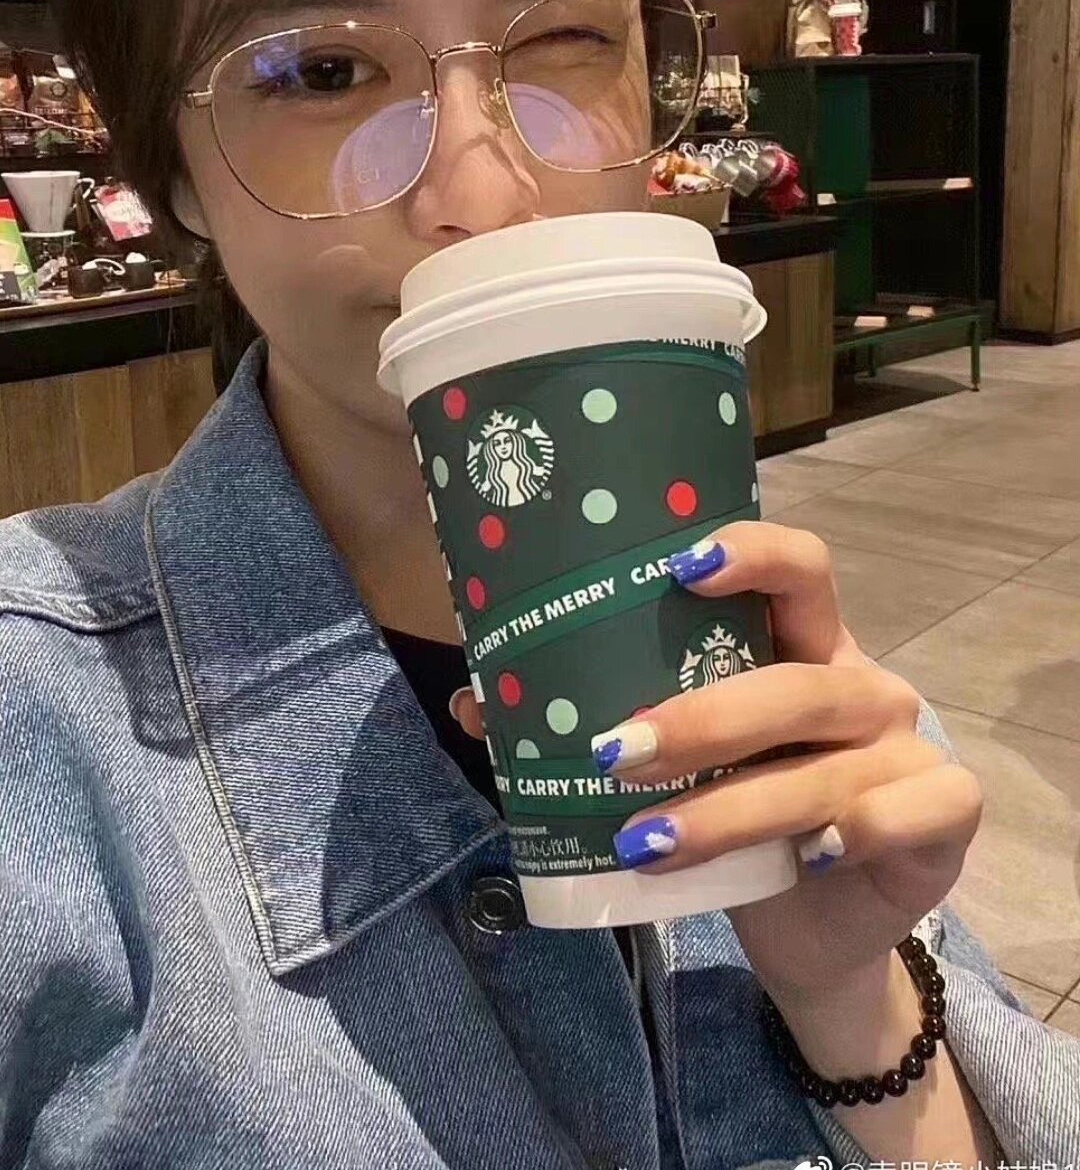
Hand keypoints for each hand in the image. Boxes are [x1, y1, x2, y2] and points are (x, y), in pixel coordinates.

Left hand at [452, 522, 983, 1004]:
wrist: (815, 927)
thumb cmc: (738, 822)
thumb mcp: (676, 772)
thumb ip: (595, 727)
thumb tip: (476, 701)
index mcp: (803, 648)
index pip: (800, 569)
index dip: (749, 554)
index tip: (676, 568)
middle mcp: (861, 686)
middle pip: (799, 679)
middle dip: (703, 718)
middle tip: (613, 751)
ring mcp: (910, 748)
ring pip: (831, 765)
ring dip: (733, 805)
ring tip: (645, 840)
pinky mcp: (944, 818)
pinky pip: (920, 809)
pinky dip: (862, 829)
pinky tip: (808, 855)